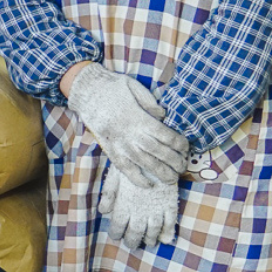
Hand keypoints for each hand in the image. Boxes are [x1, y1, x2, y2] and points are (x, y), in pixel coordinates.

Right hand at [66, 63, 187, 186]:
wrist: (85, 91)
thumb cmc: (112, 87)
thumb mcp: (134, 86)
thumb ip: (150, 102)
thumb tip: (163, 116)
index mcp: (139, 118)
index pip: (166, 136)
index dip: (180, 145)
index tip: (186, 148)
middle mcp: (131, 134)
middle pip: (159, 152)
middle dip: (174, 162)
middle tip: (182, 168)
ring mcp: (119, 143)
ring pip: (144, 163)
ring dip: (160, 173)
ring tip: (171, 179)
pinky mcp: (109, 149)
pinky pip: (124, 167)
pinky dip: (136, 178)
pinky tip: (148, 184)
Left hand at [99, 167, 178, 251]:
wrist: (157, 153)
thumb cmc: (133, 162)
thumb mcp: (115, 175)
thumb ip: (109, 194)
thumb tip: (102, 212)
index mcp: (124, 204)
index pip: (118, 225)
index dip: (116, 233)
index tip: (116, 236)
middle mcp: (140, 210)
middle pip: (135, 232)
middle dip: (132, 241)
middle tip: (131, 245)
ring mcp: (157, 208)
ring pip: (153, 231)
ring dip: (149, 239)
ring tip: (147, 243)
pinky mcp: (170, 203)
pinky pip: (170, 222)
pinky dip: (167, 233)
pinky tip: (165, 240)